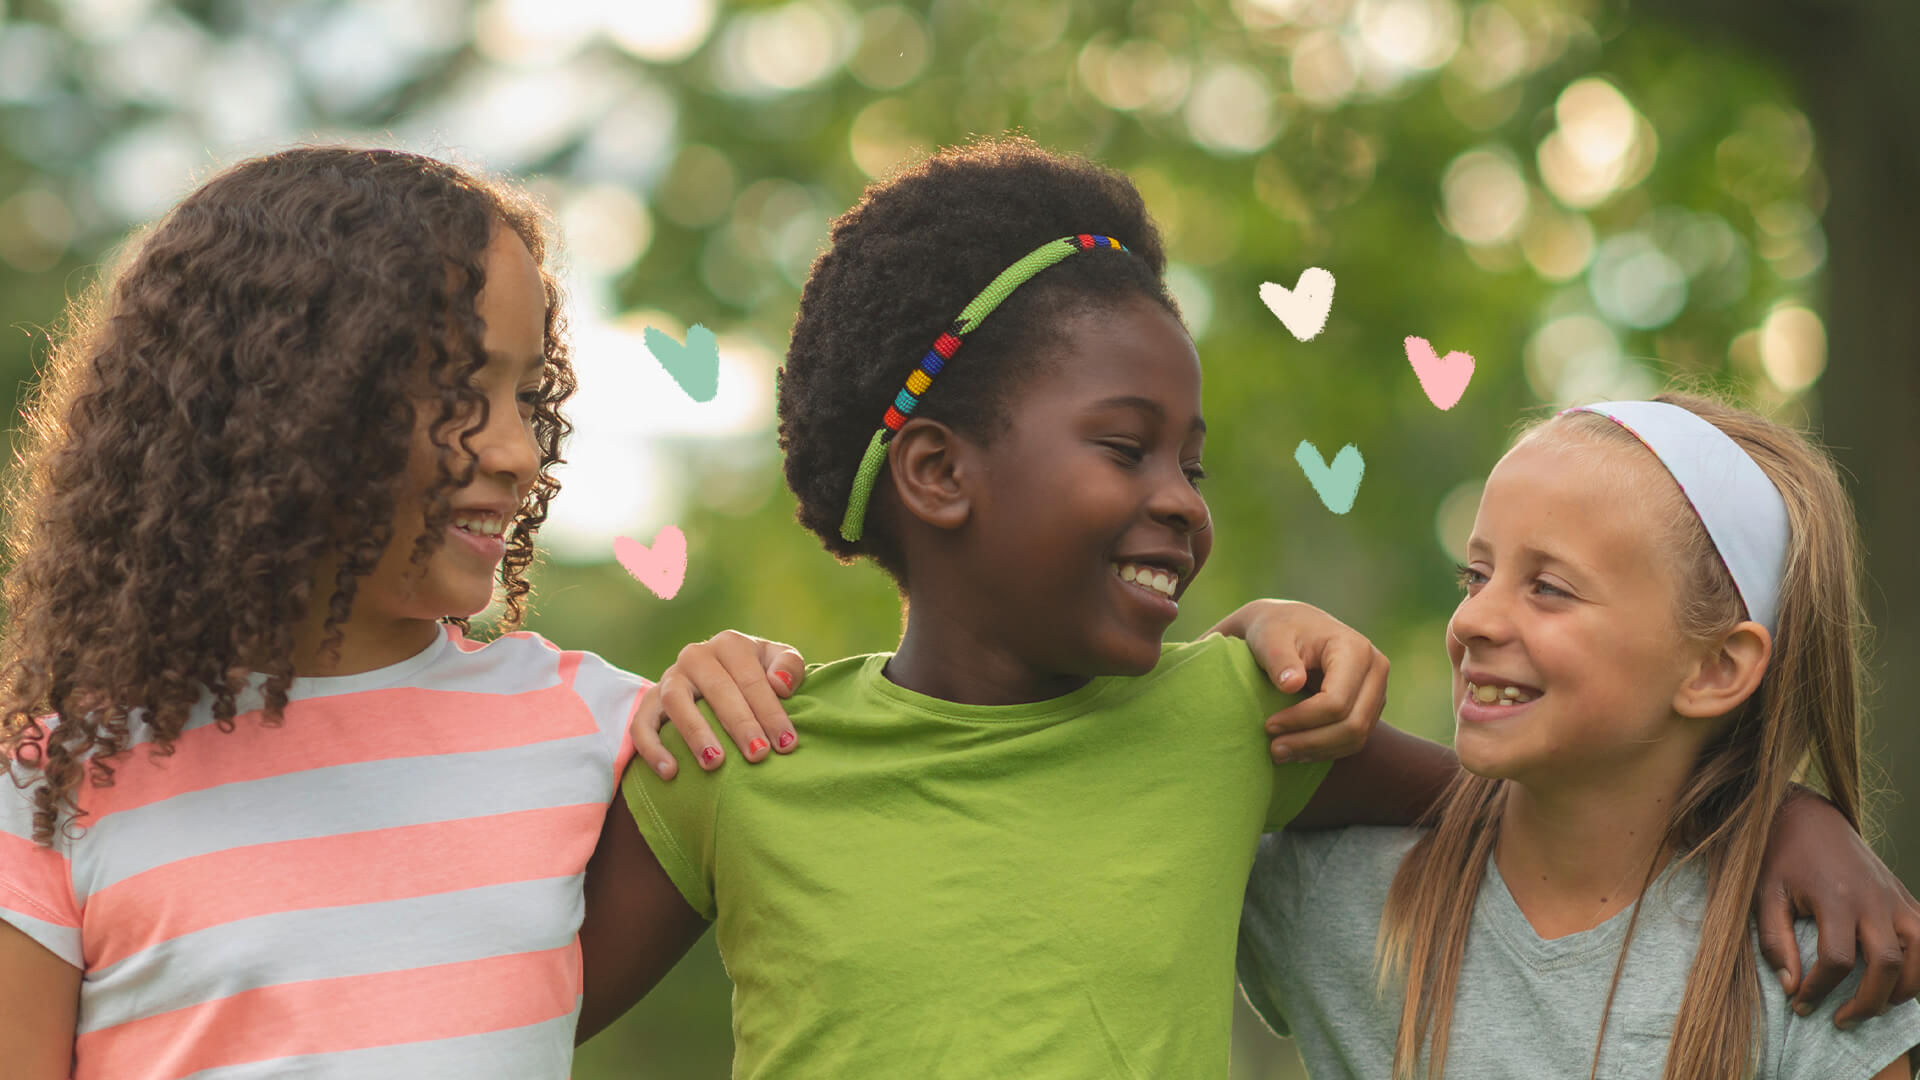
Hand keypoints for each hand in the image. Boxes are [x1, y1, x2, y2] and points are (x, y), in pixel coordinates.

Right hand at [630, 630, 805, 779]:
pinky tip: (670, 772)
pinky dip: (652, 748)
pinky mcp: (649, 702)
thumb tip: (780, 684)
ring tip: (715, 763)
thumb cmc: (757, 674)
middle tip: (758, 755)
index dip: (771, 712)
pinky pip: (641, 723)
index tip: (786, 745)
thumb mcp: (777, 661)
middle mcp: (696, 655)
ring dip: (696, 733)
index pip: (752, 678)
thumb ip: (789, 665)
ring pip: (676, 702)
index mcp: (730, 644)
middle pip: (717, 689)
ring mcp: (669, 677)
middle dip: (740, 724)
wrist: (720, 676)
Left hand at [1206, 599, 1388, 763]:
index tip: (1269, 726)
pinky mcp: (1370, 706)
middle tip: (1274, 750)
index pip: (1336, 700)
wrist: (1289, 625)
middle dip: (1311, 742)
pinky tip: (1298, 751)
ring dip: (1318, 751)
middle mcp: (1375, 669)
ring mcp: (1377, 690)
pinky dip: (1327, 750)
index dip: (1302, 720)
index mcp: (1354, 649)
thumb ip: (1279, 659)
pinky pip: (1355, 739)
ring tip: (1281, 753)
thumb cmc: (1276, 630)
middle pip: (1352, 724)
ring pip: (1357, 737)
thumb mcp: (1270, 638)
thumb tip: (1291, 685)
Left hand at [1754, 789, 1919, 1026]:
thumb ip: (1775, 941)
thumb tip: (1791, 985)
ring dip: (1905, 989)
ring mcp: (1894, 898)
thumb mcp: (1765, 894)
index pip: (1836, 960)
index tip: (1801, 1005)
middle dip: (1868, 1001)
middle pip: (1887, 963)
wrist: (1810, 818)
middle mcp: (1872, 899)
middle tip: (1842, 1021)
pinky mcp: (1905, 897)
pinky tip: (1900, 982)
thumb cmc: (1782, 858)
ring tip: (1875, 1005)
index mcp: (1834, 897)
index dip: (1819, 990)